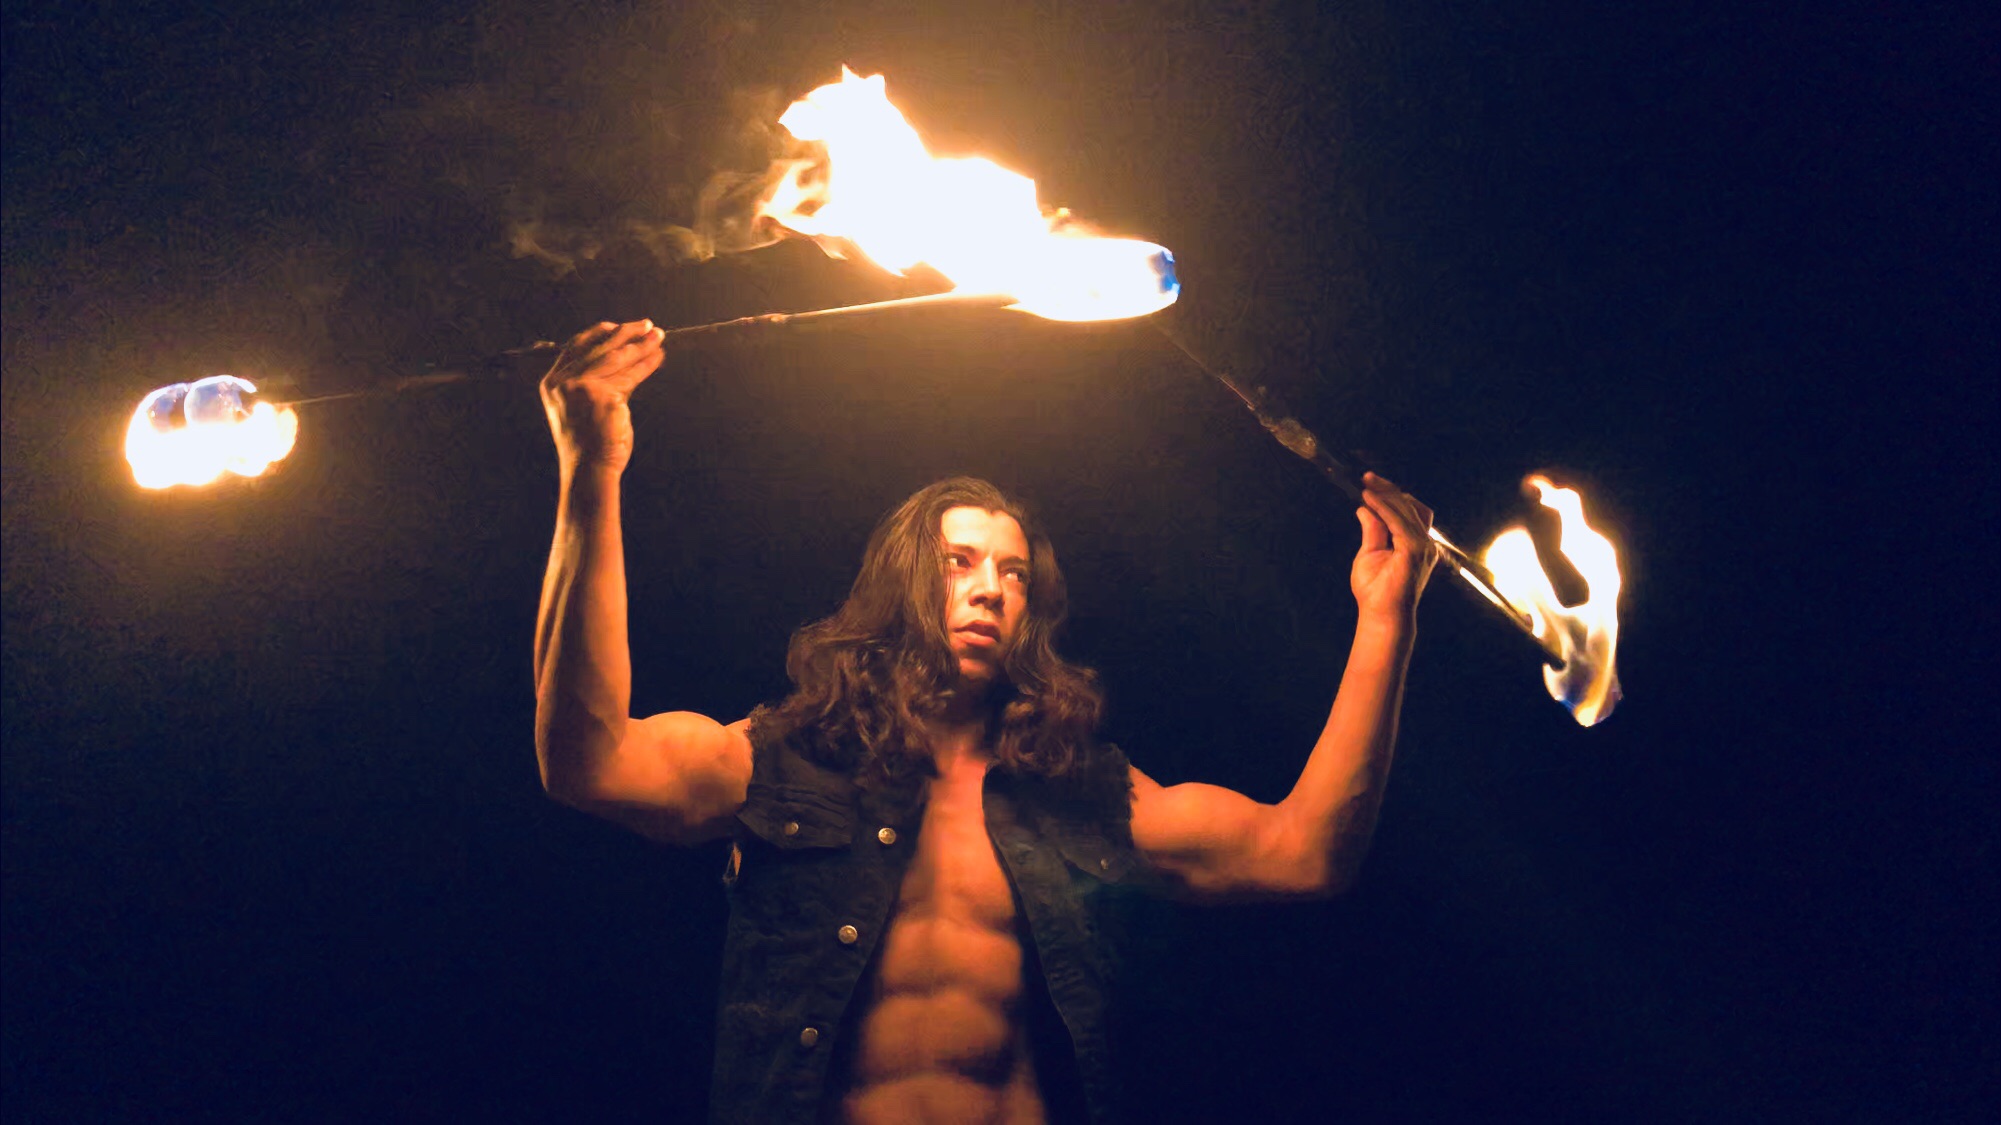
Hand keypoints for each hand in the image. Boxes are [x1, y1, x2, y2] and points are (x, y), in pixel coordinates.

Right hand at [539, 320, 668, 472]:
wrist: (588, 469)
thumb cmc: (588, 443)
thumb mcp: (583, 406)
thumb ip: (597, 381)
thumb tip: (626, 357)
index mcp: (552, 382)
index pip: (576, 346)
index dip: (599, 333)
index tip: (617, 326)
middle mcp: (563, 381)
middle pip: (599, 347)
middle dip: (625, 333)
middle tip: (646, 325)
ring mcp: (581, 386)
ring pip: (617, 357)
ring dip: (641, 344)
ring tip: (658, 336)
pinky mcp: (603, 394)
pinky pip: (630, 375)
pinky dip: (647, 364)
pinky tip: (658, 357)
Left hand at [1351, 472, 1440, 625]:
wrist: (1382, 616)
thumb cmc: (1376, 591)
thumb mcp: (1370, 553)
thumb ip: (1372, 531)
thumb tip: (1365, 508)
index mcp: (1417, 543)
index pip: (1409, 511)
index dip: (1392, 494)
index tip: (1370, 482)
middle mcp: (1425, 543)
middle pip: (1410, 506)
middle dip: (1388, 489)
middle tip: (1367, 478)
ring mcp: (1423, 547)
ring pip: (1405, 510)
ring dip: (1385, 495)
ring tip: (1366, 487)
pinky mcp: (1414, 550)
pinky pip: (1398, 522)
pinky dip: (1383, 508)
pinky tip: (1368, 500)